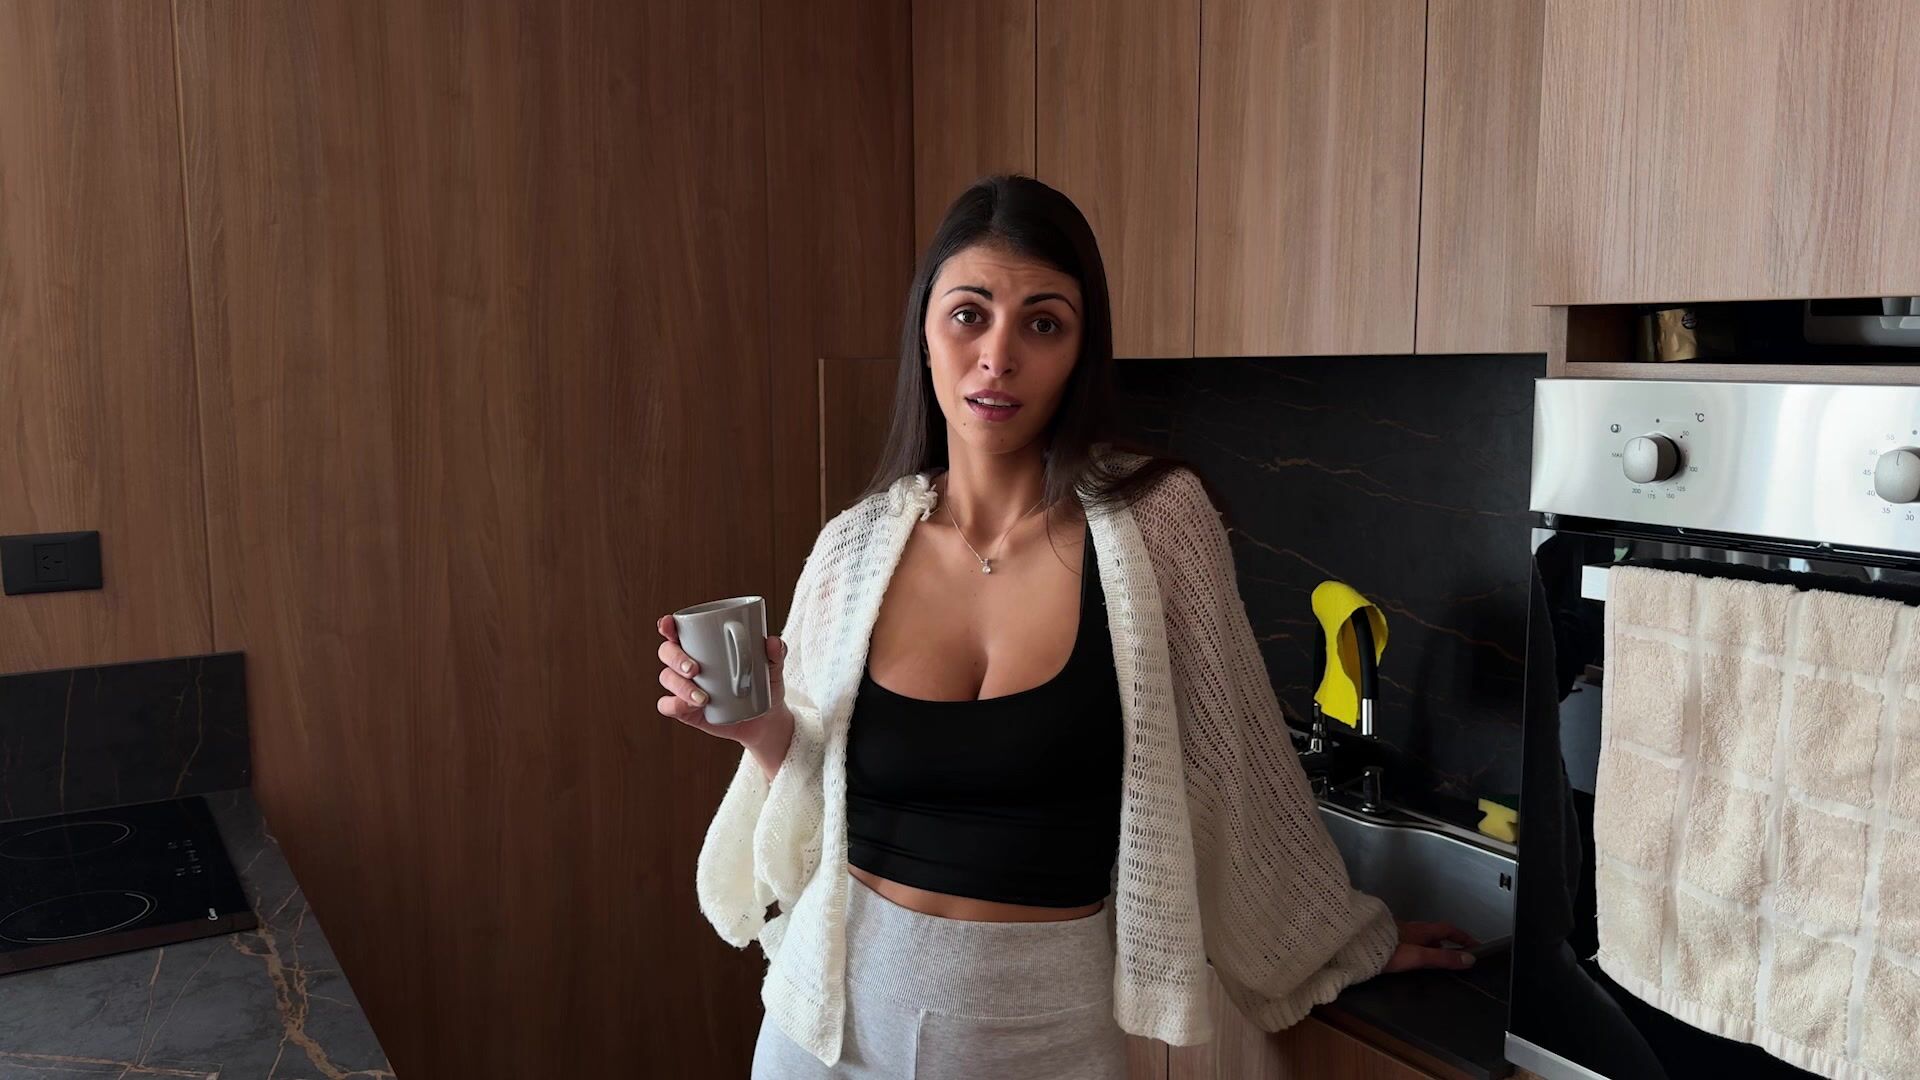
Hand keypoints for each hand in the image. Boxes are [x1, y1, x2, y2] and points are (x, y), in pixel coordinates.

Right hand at [656, 615, 792, 753]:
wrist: (766, 720)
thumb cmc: (764, 685)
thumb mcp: (773, 668)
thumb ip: (776, 653)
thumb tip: (773, 641)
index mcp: (703, 645)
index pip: (678, 631)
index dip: (667, 626)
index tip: (668, 624)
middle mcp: (688, 663)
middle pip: (667, 652)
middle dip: (675, 657)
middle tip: (695, 669)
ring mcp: (684, 687)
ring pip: (667, 678)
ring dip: (680, 686)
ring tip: (703, 697)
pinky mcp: (685, 710)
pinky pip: (667, 706)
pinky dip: (675, 705)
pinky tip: (689, 706)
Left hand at [1383, 920, 1478, 972]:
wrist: (1350, 943)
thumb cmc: (1383, 949)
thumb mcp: (1417, 956)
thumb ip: (1441, 958)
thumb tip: (1468, 959)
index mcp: (1418, 930)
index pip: (1447, 929)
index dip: (1462, 936)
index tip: (1475, 945)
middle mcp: (1406, 928)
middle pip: (1431, 934)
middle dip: (1444, 945)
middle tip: (1452, 960)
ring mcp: (1391, 932)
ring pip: (1415, 938)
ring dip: (1425, 948)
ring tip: (1430, 964)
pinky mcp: (1379, 939)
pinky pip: (1400, 943)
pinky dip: (1409, 950)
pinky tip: (1403, 960)